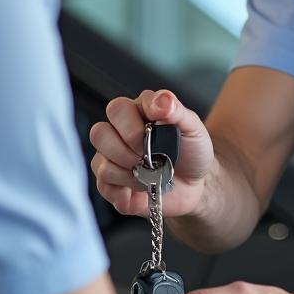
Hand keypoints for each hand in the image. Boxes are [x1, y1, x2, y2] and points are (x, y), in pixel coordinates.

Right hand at [89, 89, 213, 217]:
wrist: (194, 184)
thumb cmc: (191, 151)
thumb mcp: (192, 127)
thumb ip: (176, 110)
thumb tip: (162, 100)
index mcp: (135, 111)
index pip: (117, 109)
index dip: (131, 123)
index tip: (154, 131)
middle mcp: (117, 132)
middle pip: (99, 133)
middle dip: (128, 150)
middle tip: (150, 157)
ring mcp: (110, 158)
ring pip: (101, 163)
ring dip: (130, 174)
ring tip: (151, 176)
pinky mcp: (109, 184)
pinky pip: (104, 187)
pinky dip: (126, 193)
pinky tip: (143, 189)